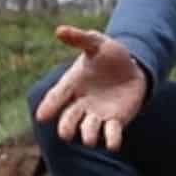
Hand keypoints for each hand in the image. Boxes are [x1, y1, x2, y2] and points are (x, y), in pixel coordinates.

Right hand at [33, 26, 149, 151]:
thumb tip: (60, 30)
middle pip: (69, 119)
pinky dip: (111, 140)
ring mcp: (98, 114)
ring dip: (87, 135)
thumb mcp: (98, 43)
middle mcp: (81, 103)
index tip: (41, 117)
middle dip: (66, 126)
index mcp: (72, 85)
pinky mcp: (116, 121)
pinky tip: (113, 145)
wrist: (134, 68)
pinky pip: (111, 133)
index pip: (57, 97)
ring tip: (88, 138)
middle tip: (64, 133)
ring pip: (88, 129)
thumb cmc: (111, 56)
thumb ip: (80, 38)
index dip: (49, 107)